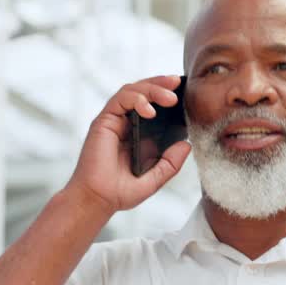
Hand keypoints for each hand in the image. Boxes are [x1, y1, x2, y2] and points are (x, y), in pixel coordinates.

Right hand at [66, 75, 191, 214]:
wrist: (98, 200)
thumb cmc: (121, 191)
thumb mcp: (155, 179)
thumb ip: (171, 162)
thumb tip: (186, 144)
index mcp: (139, 134)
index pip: (154, 105)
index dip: (168, 95)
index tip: (187, 92)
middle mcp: (126, 123)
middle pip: (144, 92)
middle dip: (162, 85)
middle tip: (178, 84)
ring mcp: (114, 121)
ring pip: (133, 91)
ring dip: (152, 89)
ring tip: (170, 98)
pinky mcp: (104, 121)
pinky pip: (120, 100)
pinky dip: (136, 99)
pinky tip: (150, 111)